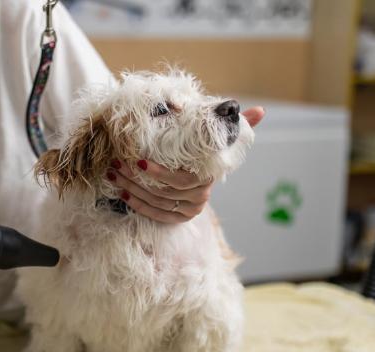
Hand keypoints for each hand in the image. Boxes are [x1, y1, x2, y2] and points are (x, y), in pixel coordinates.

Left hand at [109, 106, 264, 223]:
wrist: (205, 174)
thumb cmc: (208, 151)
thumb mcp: (221, 137)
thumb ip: (237, 124)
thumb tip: (262, 111)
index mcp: (208, 178)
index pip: (179, 180)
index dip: (157, 173)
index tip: (137, 160)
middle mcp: (199, 197)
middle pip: (162, 192)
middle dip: (136, 178)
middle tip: (117, 163)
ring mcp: (188, 210)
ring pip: (155, 202)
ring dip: (130, 189)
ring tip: (113, 174)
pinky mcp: (178, 218)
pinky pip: (154, 214)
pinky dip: (136, 204)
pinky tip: (121, 193)